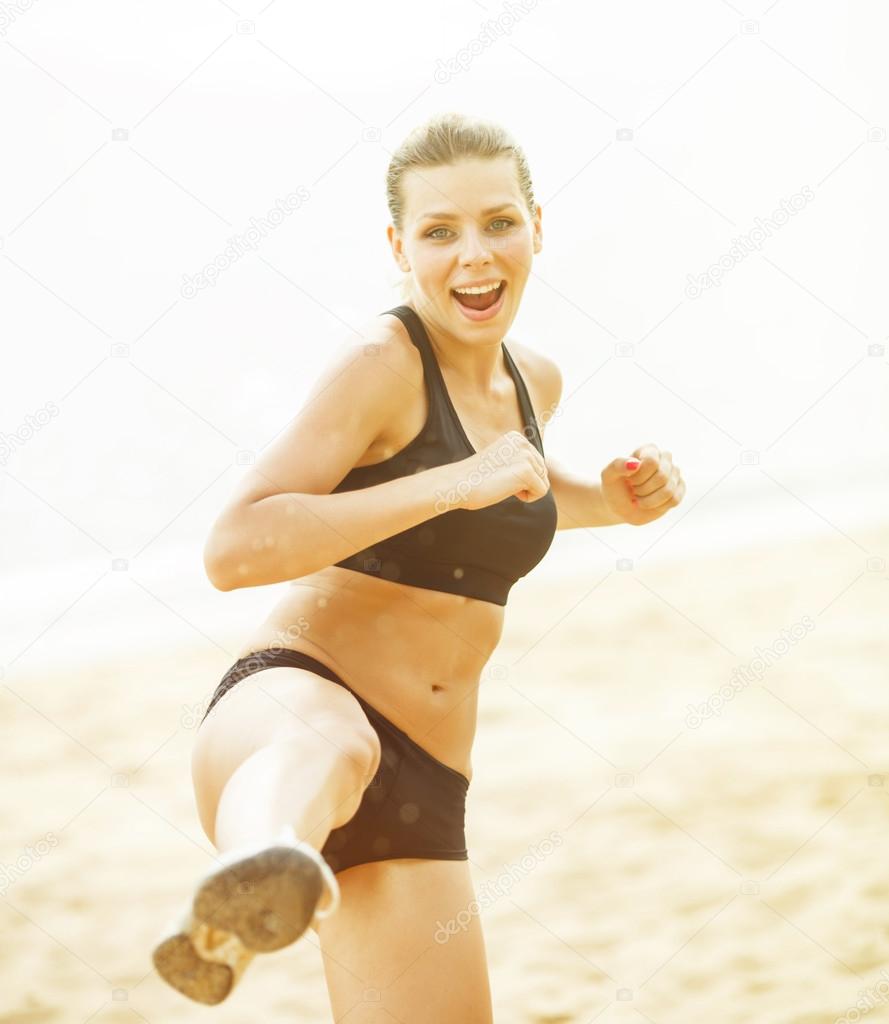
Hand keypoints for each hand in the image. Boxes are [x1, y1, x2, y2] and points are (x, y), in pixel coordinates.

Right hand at [434, 431, 549, 512]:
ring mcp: (526, 455)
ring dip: (525, 490)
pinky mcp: (527, 470)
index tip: (498, 474)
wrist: (458, 484)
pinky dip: (527, 498)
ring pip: (543, 482)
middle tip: (500, 481)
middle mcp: (523, 442)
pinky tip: (507, 490)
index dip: (519, 476)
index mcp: (516, 438)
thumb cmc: (475, 479)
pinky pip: (541, 492)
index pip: (536, 464)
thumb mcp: (500, 461)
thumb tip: (540, 473)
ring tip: (502, 484)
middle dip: (525, 483)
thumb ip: (518, 461)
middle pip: (542, 472)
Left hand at [600, 444, 684, 525]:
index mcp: (649, 450)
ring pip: (668, 490)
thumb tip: (635, 464)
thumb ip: (617, 465)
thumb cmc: (614, 487)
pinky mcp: (679, 489)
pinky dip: (657, 506)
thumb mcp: (608, 475)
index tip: (629, 480)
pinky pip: (674, 500)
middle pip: (662, 476)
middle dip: (642, 489)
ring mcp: (674, 474)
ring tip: (640, 497)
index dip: (638, 476)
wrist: (620, 505)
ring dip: (648, 500)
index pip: (652, 462)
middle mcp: (665, 458)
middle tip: (634, 490)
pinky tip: (649, 503)